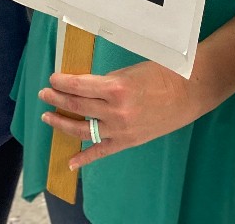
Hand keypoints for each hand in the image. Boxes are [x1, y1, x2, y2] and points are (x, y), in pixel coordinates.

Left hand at [39, 0, 234, 168]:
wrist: (189, 93)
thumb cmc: (160, 74)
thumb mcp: (128, 72)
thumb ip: (105, 81)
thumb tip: (82, 85)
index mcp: (116, 88)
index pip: (78, 86)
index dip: (61, 82)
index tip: (52, 79)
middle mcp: (115, 111)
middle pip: (77, 107)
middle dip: (57, 100)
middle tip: (44, 94)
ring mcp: (121, 130)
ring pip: (83, 130)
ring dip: (62, 124)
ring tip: (47, 117)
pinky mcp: (128, 142)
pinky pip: (102, 152)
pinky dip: (85, 159)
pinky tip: (71, 162)